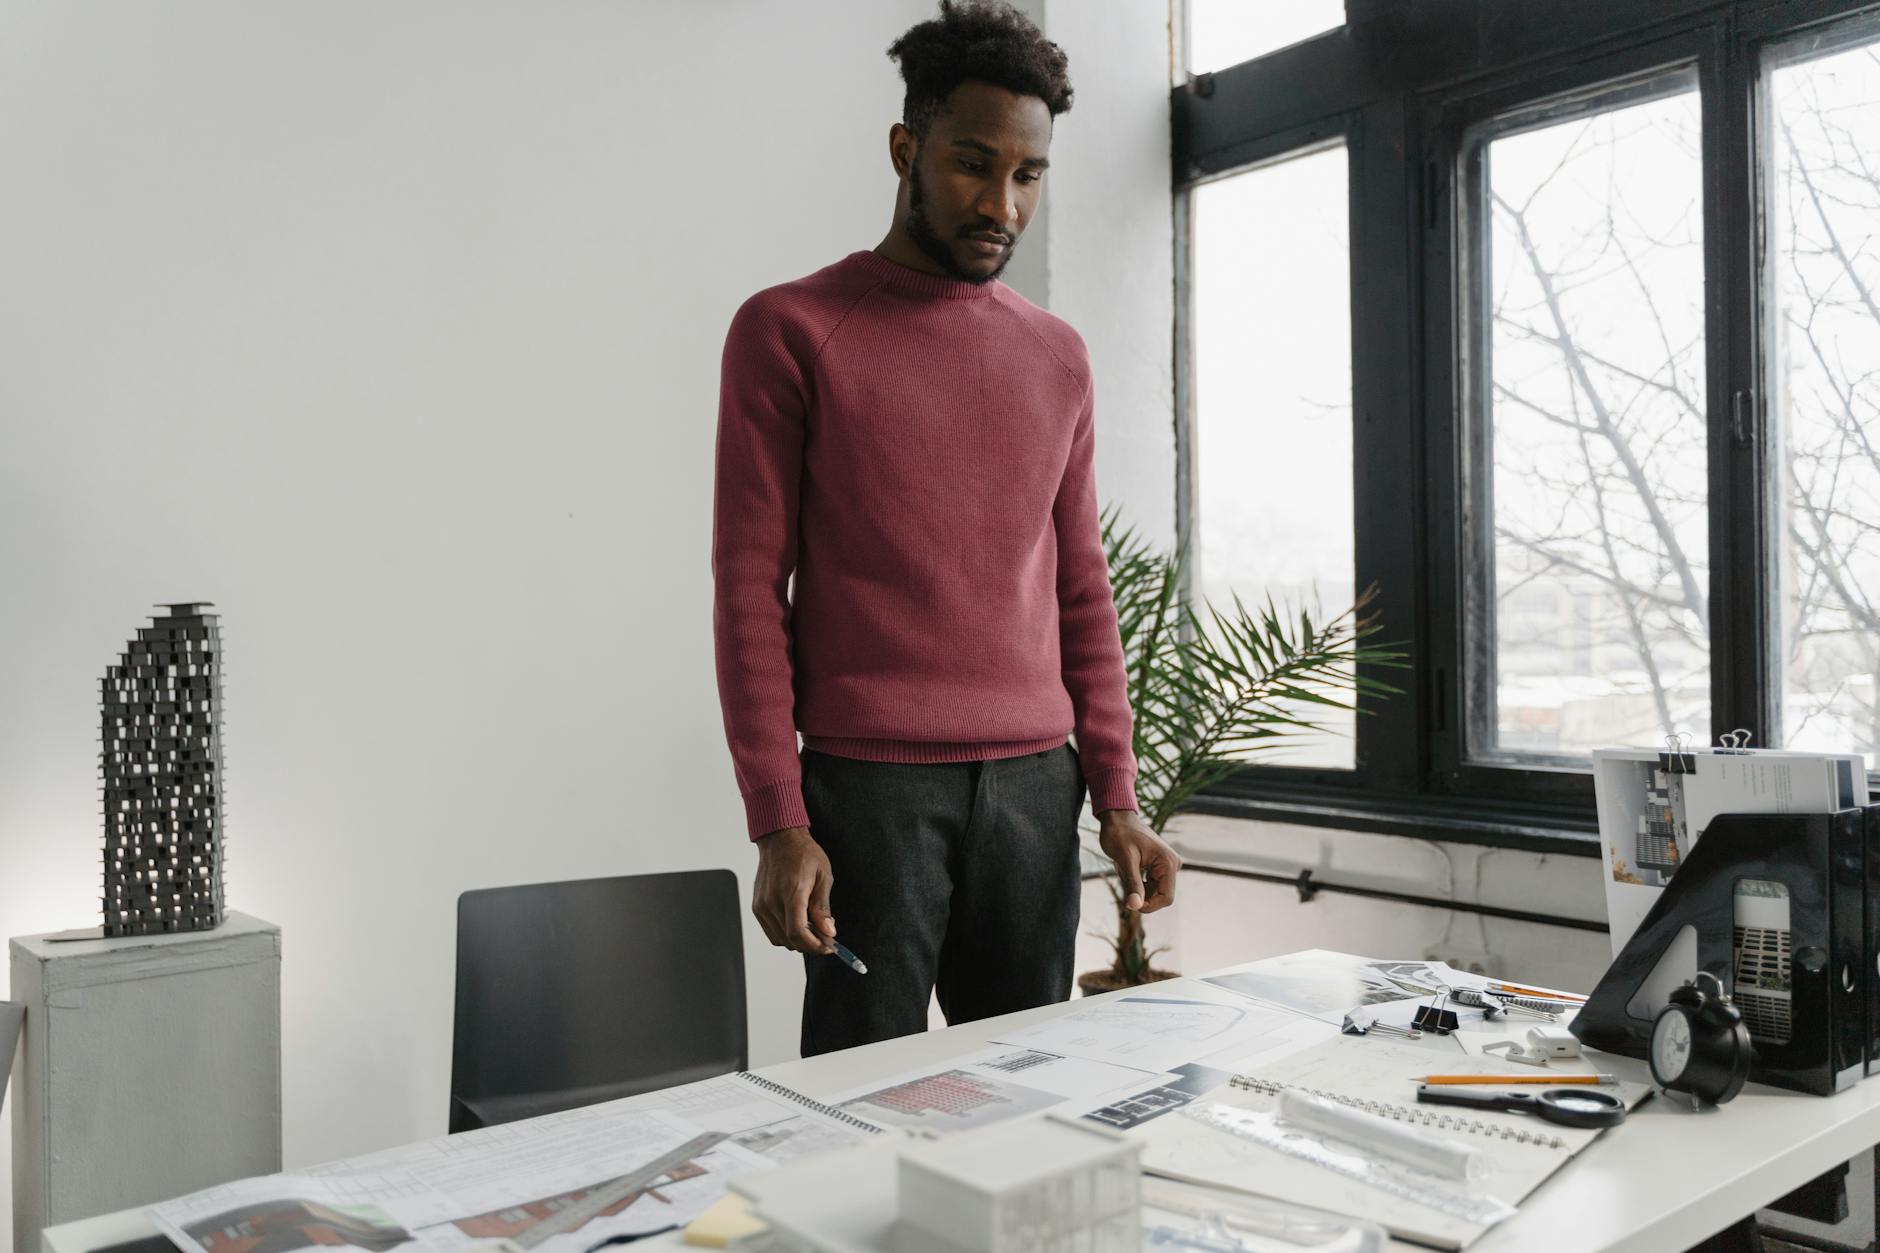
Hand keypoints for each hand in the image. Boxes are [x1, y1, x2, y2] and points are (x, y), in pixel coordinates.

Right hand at [752, 826, 836, 954]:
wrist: (780, 840)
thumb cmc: (804, 854)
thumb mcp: (823, 876)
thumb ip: (823, 908)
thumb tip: (828, 932)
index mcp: (791, 892)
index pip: (798, 932)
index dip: (815, 945)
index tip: (828, 946)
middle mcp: (772, 901)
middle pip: (790, 940)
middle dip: (811, 944)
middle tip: (825, 934)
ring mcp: (761, 905)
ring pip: (780, 939)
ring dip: (798, 940)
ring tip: (812, 926)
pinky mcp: (757, 907)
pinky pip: (772, 932)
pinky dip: (786, 934)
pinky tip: (798, 921)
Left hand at [1097, 810, 1180, 912]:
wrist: (1117, 817)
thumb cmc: (1119, 834)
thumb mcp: (1125, 860)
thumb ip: (1132, 884)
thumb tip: (1135, 906)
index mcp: (1168, 863)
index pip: (1166, 898)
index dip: (1148, 906)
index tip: (1129, 903)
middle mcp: (1172, 864)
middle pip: (1160, 895)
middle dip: (1140, 893)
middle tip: (1123, 876)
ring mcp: (1167, 865)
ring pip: (1153, 891)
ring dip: (1136, 887)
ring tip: (1124, 869)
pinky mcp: (1160, 866)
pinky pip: (1150, 884)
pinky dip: (1136, 881)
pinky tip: (1127, 868)